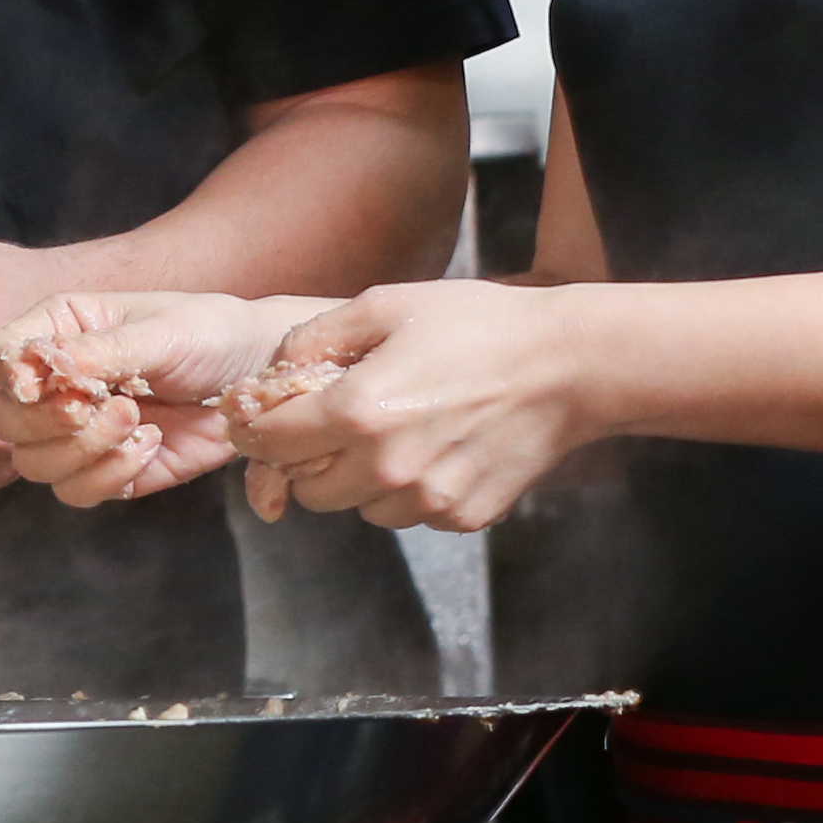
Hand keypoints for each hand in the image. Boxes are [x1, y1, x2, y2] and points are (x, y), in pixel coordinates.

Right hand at [0, 290, 327, 506]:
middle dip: (45, 422)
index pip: (5, 355)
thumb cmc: (210, 335)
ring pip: (35, 465)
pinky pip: (79, 492)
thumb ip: (105, 351)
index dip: (12, 375)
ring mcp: (80, 434)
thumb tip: (45, 366)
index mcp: (61, 332)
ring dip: (82, 451)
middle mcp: (59, 386)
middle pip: (6, 421)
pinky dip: (110, 475)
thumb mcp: (164, 331)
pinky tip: (151, 446)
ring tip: (136, 422)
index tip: (39, 385)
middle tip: (94, 407)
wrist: (261, 380)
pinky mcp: (109, 472)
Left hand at [232, 278, 597, 530]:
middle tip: (328, 427)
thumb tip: (273, 373)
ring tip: (393, 435)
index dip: (253, 431)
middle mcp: (388, 468)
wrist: (569, 366)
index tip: (256, 420)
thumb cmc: (477, 326)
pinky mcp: (464, 516)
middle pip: (308, 491)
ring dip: (360, 481)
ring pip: (360, 509)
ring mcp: (429, 499)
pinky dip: (409, 492)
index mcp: (358, 413)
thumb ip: (315, 338)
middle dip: (307, 461)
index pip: (269, 445)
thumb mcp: (385, 305)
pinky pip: (411, 515)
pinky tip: (435, 449)